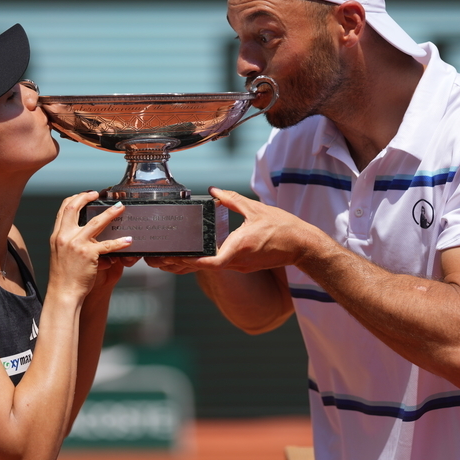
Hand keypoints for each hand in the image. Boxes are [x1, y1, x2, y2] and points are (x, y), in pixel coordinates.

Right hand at [48, 192, 131, 301]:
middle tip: (97, 193)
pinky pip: (107, 245)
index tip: (85, 195)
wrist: (63, 293)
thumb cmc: (64, 276)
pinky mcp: (88, 254)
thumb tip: (81, 232)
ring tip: (119, 208)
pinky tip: (128, 240)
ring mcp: (76, 244)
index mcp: (57, 236)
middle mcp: (64, 237)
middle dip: (86, 197)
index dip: (75, 199)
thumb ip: (68, 241)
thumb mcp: (60, 254)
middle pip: (74, 208)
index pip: (64, 209)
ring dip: (110, 213)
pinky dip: (119, 242)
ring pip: (96, 222)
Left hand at [146, 187, 313, 274]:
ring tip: (166, 260)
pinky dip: (201, 262)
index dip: (189, 261)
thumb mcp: (255, 209)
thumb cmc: (283, 227)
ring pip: (208, 268)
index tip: (172, 257)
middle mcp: (237, 261)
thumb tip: (213, 190)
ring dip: (187, 265)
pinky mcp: (243, 266)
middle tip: (157, 259)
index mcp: (238, 248)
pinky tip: (190, 257)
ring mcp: (240, 266)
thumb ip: (232, 200)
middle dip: (179, 264)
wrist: (302, 245)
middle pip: (202, 266)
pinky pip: (217, 265)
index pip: (208, 261)